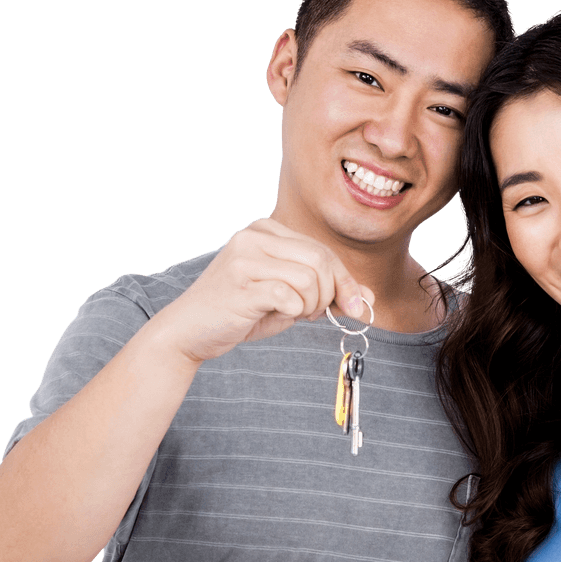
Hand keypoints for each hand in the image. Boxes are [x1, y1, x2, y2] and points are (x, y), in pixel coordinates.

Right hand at [151, 217, 373, 363]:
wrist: (191, 331)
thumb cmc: (242, 312)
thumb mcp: (290, 298)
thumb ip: (326, 292)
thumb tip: (369, 298)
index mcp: (266, 230)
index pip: (323, 250)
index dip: (345, 281)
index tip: (356, 307)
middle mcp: (254, 235)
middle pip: (321, 260)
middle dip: (330, 293)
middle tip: (313, 314)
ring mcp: (245, 256)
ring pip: (310, 278)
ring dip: (310, 305)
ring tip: (292, 314)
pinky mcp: (241, 282)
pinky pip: (290, 296)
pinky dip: (293, 312)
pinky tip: (275, 314)